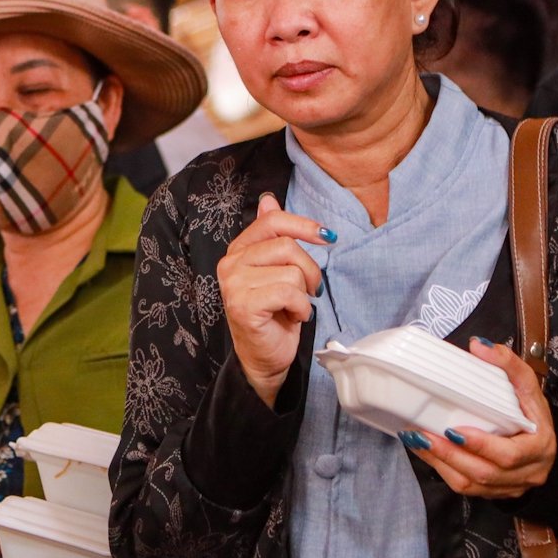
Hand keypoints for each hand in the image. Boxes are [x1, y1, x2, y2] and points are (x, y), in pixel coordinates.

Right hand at [218, 193, 328, 404]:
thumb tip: (268, 199)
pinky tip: (293, 318)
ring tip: (294, 308)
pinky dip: (301, 308)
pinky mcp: (243, 305)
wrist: (264, 357)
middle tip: (308, 291)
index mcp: (238, 250)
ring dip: (304, 294)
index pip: (272, 221)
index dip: (303, 225)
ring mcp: (234, 285)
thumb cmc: (274, 315)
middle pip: (287, 246)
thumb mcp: (277, 271)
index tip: (327, 236)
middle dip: (309, 271)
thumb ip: (272, 236)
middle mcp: (230, 264)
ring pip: (291, 271)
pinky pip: (289, 292)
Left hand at [406, 338, 556, 498]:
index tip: (454, 430)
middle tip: (423, 434)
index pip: (510, 455)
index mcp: (539, 449)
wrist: (540, 444)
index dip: (481, 446)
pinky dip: (440, 469)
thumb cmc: (532, 415)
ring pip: (470, 484)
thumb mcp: (527, 387)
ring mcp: (508, 487)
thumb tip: (478, 346)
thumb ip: (508, 365)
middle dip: (450, 455)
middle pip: (485, 473)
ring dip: (440, 462)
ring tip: (418, 440)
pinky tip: (424, 451)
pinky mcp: (491, 492)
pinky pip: (463, 487)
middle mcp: (527, 473)